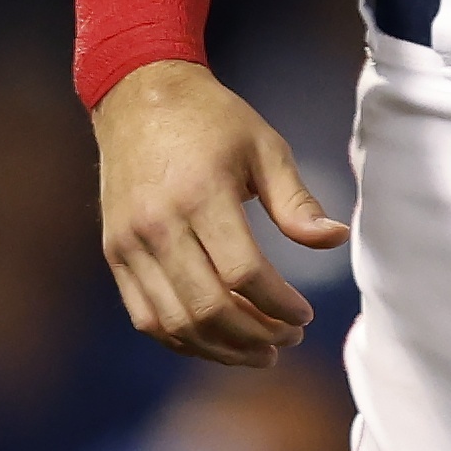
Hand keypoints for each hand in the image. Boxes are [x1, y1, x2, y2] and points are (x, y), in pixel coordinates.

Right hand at [91, 61, 347, 365]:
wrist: (139, 99)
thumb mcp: (266, 148)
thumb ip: (296, 201)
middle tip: (288, 341)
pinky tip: (217, 342)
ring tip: (259, 352)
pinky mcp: (115, 254)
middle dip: (254, 335)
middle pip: (207, 307)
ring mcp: (129, 245)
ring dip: (219, 348)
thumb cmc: (214, 121)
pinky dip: (182, 339)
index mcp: (201, 196)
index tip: (306, 315)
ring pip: (173, 322)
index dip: (279, 304)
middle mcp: (158, 226)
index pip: (243, 272)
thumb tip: (336, 240)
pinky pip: (145, 315)